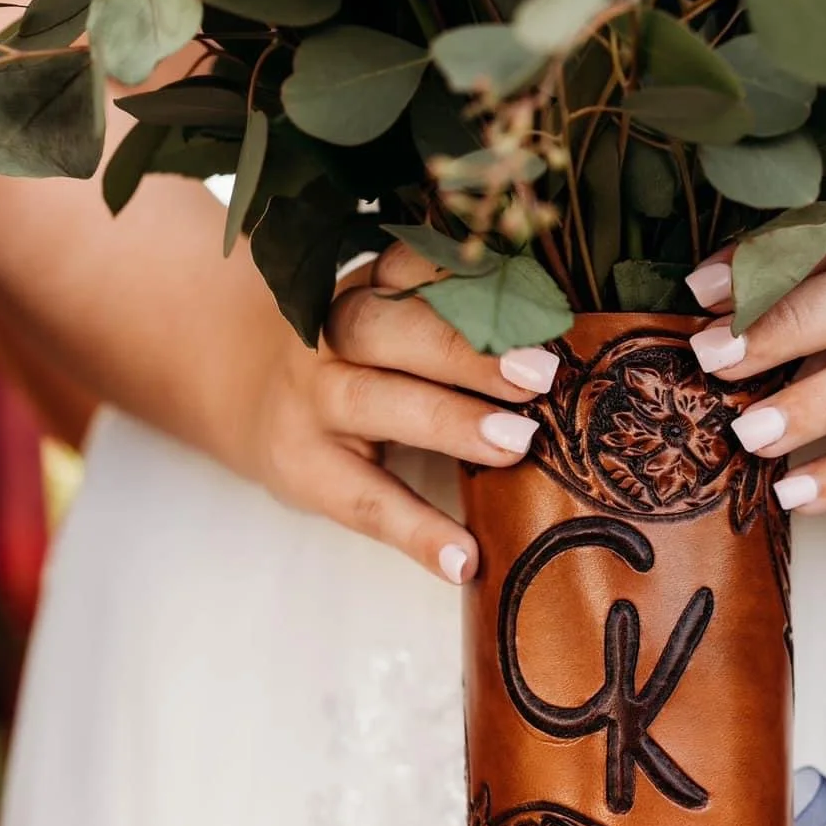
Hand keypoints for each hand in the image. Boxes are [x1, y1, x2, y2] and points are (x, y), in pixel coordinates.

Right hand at [240, 238, 557, 582]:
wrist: (253, 400)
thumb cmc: (368, 362)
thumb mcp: (401, 322)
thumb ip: (462, 320)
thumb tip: (573, 339)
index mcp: (371, 287)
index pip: (413, 267)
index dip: (473, 281)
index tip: (538, 299)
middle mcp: (332, 332)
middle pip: (390, 328)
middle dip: (468, 350)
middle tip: (541, 376)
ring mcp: (311, 398)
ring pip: (371, 401)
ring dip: (448, 422)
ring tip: (517, 445)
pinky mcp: (302, 468)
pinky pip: (362, 500)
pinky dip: (414, 532)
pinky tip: (463, 558)